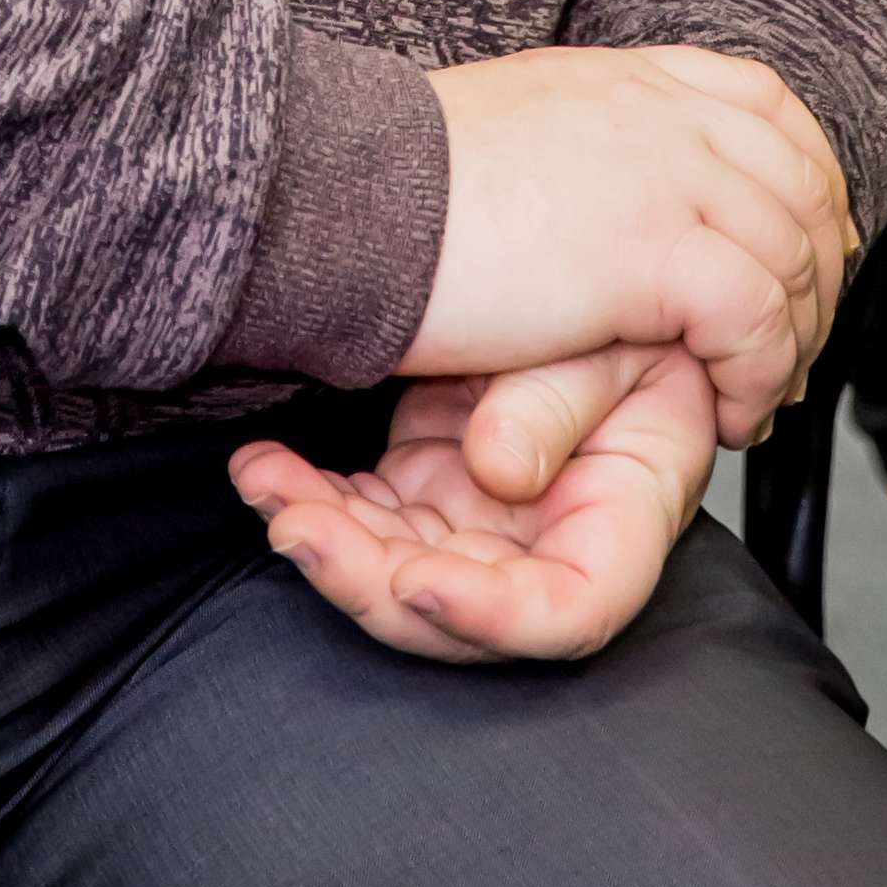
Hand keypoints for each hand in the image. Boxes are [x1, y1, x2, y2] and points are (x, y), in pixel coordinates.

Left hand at [230, 343, 716, 663]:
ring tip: (262, 481)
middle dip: (366, 579)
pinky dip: (311, 498)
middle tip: (295, 525)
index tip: (413, 580)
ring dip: (323, 537)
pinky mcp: (427, 493)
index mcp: (621, 515)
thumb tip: (497, 471)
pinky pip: (363, 519)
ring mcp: (481, 525)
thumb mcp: (616, 333)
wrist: (579, 269)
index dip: (491, 616)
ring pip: (393, 570)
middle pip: (457, 607)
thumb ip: (562, 401)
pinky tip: (265, 469)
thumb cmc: (623, 305)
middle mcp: (545, 541)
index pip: (571, 607)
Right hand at [407, 44, 850, 451]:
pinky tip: (727, 412)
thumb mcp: (521, 130)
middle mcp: (664, 114)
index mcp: (632, 78)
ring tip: (753, 402)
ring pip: (791, 261)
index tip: (802, 253)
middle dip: (815, 282)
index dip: (808, 183)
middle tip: (786, 356)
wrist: (346, 197)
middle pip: (803, 188)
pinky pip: (754, 320)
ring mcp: (665, 176)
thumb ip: (591, 147)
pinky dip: (758, 376)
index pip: (771, 108)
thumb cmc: (403, 183)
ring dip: (789, 344)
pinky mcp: (651, 253)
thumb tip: (618, 194)